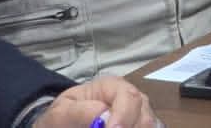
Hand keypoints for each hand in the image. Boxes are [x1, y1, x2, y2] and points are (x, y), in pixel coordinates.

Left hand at [36, 75, 157, 127]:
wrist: (62, 124)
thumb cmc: (63, 117)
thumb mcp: (61, 113)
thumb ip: (79, 112)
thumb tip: (103, 114)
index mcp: (113, 87)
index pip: (129, 97)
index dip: (124, 116)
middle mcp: (131, 99)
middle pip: (145, 115)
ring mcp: (138, 115)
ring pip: (149, 126)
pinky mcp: (138, 127)